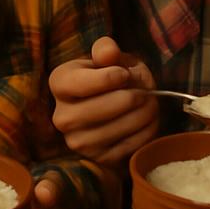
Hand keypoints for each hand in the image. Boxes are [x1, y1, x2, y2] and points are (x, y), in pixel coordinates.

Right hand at [50, 36, 158, 168]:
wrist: (112, 108)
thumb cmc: (109, 77)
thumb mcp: (107, 58)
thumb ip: (106, 50)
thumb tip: (108, 53)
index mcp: (59, 84)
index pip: (81, 83)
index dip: (110, 77)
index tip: (125, 74)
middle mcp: (61, 116)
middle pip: (101, 108)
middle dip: (131, 97)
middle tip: (147, 91)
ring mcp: (78, 142)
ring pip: (116, 129)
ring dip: (142, 114)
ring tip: (151, 103)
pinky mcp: (98, 158)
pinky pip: (127, 146)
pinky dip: (145, 132)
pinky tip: (148, 120)